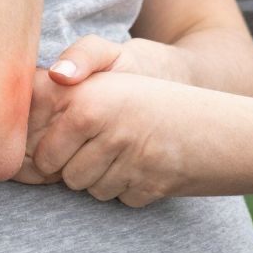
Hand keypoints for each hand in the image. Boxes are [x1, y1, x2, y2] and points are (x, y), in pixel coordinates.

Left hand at [5, 36, 190, 193]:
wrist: (206, 92)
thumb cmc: (148, 72)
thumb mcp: (111, 54)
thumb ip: (78, 60)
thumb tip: (59, 74)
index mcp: (92, 107)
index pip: (46, 156)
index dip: (53, 150)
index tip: (68, 136)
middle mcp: (114, 136)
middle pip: (70, 178)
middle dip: (76, 166)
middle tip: (97, 141)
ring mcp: (138, 164)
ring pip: (97, 192)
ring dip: (103, 177)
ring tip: (121, 148)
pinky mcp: (156, 185)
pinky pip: (124, 198)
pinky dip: (129, 185)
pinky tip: (141, 160)